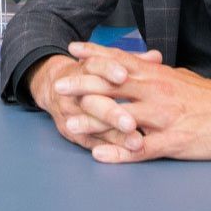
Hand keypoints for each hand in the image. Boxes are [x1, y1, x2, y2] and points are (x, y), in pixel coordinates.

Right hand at [26, 54, 143, 152]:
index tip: (123, 75)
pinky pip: (91, 141)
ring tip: (136, 142)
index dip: (108, 70)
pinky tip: (126, 153)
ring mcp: (72, 113)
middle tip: (131, 123)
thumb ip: (132, 62)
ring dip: (114, 135)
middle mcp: (75, 91)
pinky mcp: (71, 131)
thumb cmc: (89, 74)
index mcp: (85, 69)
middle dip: (111, 112)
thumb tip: (156, 57)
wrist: (54, 85)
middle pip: (92, 101)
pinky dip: (109, 148)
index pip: (95, 66)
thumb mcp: (105, 63)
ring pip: (92, 126)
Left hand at [63, 43, 210, 162]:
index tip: (72, 48)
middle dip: (84, 86)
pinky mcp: (174, 140)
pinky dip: (120, 152)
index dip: (95, 54)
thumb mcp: (180, 77)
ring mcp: (163, 116)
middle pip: (113, 86)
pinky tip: (101, 155)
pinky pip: (142, 147)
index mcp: (157, 75)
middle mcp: (156, 91)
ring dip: (94, 122)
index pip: (120, 60)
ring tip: (69, 125)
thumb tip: (144, 62)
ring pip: (122, 117)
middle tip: (59, 87)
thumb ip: (158, 71)